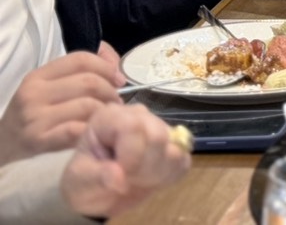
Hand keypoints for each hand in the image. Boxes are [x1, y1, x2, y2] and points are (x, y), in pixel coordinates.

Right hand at [0, 48, 124, 163]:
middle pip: (89, 82)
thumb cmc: (33, 116)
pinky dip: (92, 129)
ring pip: (87, 105)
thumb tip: (115, 63)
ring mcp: (35, 118)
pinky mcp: (38, 141)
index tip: (118, 80)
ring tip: (106, 117)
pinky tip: (94, 131)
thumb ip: (78, 70)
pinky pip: (76, 130)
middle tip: (116, 102)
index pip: (80, 59)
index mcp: (37, 77)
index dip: (107, 67)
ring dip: (105, 111)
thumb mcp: (46, 88)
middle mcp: (33, 94)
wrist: (2, 149)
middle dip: (111, 92)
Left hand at [62, 105, 191, 218]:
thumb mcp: (79, 181)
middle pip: (158, 136)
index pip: (134, 126)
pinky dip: (168, 176)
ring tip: (135, 178)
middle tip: (126, 178)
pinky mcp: (175, 143)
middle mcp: (137, 114)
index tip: (119, 175)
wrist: (101, 194)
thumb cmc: (84, 182)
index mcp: (110, 116)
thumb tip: (118, 177)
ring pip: (174, 148)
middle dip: (144, 166)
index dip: (132, 155)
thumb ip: (96, 177)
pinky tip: (149, 178)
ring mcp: (159, 126)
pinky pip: (183, 160)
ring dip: (155, 173)